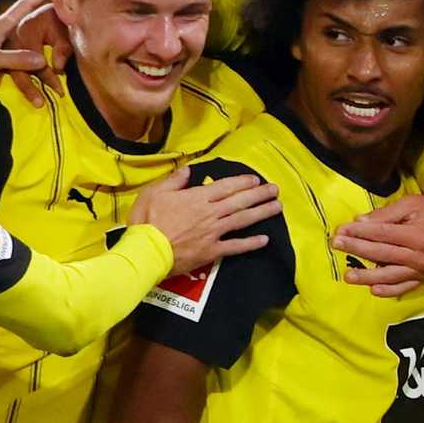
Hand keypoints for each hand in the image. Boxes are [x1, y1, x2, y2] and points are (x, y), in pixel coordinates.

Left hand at [0, 0, 58, 101]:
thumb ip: (13, 58)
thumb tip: (41, 59)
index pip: (19, 9)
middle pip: (22, 21)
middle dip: (38, 13)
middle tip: (55, 6)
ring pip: (20, 39)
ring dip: (34, 36)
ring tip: (49, 30)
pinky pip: (15, 57)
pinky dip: (26, 56)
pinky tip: (31, 58)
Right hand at [129, 169, 281, 274]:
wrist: (146, 252)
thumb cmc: (147, 221)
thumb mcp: (154, 192)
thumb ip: (174, 180)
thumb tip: (189, 170)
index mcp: (197, 197)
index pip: (225, 186)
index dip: (242, 182)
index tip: (255, 180)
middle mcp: (210, 213)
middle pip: (240, 201)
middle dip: (259, 194)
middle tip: (275, 190)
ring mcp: (213, 233)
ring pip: (243, 220)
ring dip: (261, 213)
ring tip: (277, 207)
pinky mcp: (212, 251)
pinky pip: (235, 247)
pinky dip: (250, 243)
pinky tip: (265, 239)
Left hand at [332, 194, 423, 296]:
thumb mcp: (412, 204)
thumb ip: (386, 214)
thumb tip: (360, 222)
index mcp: (416, 235)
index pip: (381, 234)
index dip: (359, 232)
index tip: (341, 230)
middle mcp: (419, 256)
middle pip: (381, 253)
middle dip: (356, 249)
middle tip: (336, 245)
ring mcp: (422, 270)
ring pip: (390, 275)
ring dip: (367, 276)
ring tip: (348, 275)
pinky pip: (405, 287)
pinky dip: (389, 291)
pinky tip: (374, 290)